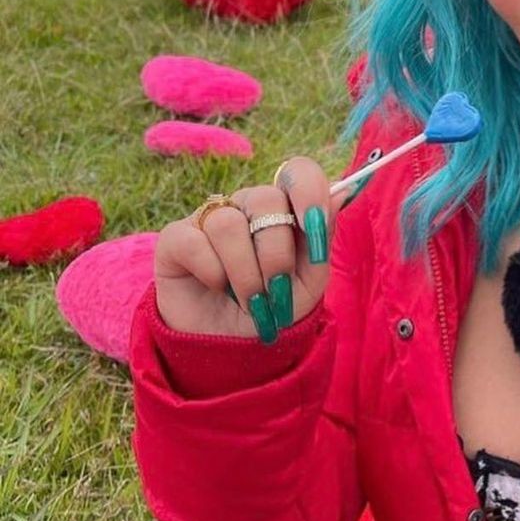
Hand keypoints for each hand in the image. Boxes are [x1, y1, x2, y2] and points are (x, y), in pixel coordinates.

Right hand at [154, 157, 355, 337]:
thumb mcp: (309, 282)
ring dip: (245, 273)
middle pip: (266, 199)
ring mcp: (210, 218)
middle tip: (277, 291)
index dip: (308, 190)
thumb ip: (322, 238)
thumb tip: (342, 191)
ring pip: (228, 223)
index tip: (314, 225)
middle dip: (276, 254)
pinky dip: (212, 273)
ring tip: (250, 301)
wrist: (230, 347)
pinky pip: (194, 242)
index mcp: (284, 209)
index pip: (298, 172)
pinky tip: (216, 287)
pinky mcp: (176, 238)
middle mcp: (247, 206)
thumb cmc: (274, 308)